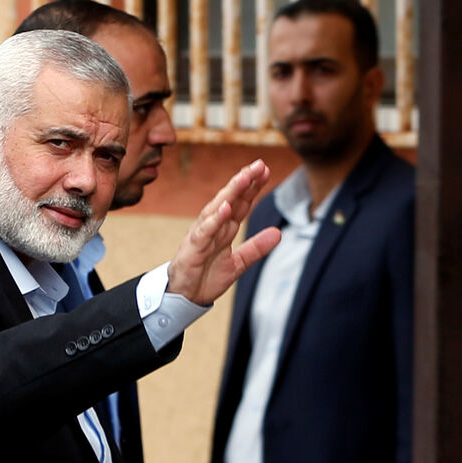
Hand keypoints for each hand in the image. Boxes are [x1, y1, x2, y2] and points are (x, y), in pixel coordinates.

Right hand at [167, 160, 281, 304]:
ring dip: (230, 193)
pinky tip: (225, 208)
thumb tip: (278, 233)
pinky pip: (205, 232)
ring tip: (244, 178)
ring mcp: (202, 235)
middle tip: (258, 165)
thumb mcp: (238, 263)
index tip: (266, 171)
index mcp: (224, 228)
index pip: (241, 203)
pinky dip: (215, 220)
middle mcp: (213, 226)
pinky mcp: (193, 248)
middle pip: (230, 199)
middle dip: (244, 182)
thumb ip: (256, 248)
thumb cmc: (206, 276)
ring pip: (217, 209)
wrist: (183, 297)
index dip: (252, 187)